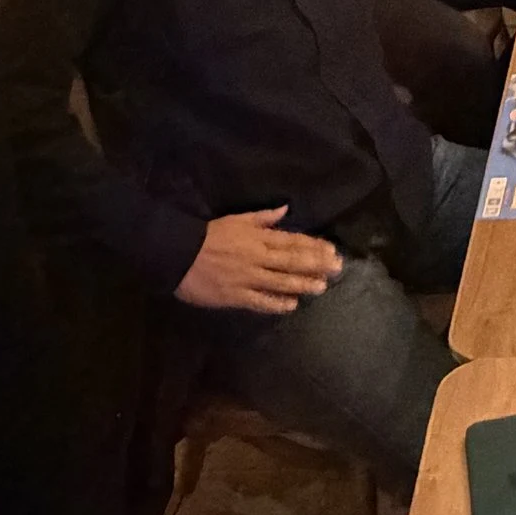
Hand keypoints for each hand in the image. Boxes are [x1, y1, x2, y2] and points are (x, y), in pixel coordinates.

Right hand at [173, 206, 338, 315]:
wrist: (179, 254)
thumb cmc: (209, 235)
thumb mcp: (237, 219)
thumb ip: (263, 217)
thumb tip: (286, 209)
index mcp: (258, 237)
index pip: (291, 241)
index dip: (313, 246)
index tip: (331, 250)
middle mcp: (257, 257)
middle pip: (291, 261)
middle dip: (315, 264)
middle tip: (336, 268)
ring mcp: (247, 278)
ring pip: (280, 282)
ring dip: (302, 284)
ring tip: (321, 287)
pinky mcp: (236, 296)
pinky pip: (260, 301)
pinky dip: (276, 303)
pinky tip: (292, 305)